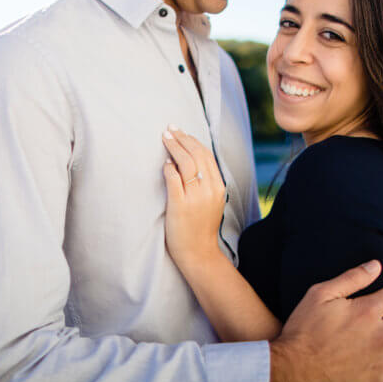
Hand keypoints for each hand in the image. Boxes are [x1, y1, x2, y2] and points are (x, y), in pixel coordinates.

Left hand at [161, 126, 225, 269]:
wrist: (198, 253)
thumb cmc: (201, 227)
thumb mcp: (211, 202)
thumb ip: (205, 183)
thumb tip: (186, 161)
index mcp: (218, 186)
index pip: (206, 155)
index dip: (192, 140)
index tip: (181, 131)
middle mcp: (209, 189)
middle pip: (196, 154)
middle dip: (182, 138)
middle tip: (170, 129)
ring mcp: (195, 197)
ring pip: (185, 163)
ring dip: (173, 147)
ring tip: (165, 137)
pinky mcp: (180, 205)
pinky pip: (173, 178)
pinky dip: (168, 167)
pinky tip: (164, 162)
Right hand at [267, 260, 382, 381]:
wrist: (292, 372)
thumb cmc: (303, 330)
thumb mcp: (320, 295)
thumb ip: (352, 278)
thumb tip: (376, 266)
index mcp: (369, 312)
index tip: (382, 295)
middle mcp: (381, 337)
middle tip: (366, 320)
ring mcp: (380, 362)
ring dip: (382, 342)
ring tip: (358, 343)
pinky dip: (374, 366)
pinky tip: (354, 363)